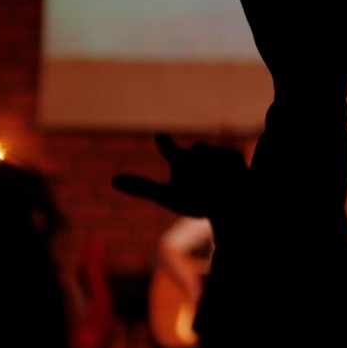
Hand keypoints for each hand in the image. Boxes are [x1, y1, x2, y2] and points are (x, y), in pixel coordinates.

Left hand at [112, 134, 247, 218]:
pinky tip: (226, 184)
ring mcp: (216, 153)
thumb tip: (112, 180)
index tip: (160, 136)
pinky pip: (226, 162)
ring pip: (209, 158)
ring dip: (209, 172)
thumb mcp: (168, 197)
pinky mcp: (234, 156)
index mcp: (180, 160)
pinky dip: (224, 174)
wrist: (225, 211)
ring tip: (212, 189)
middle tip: (199, 183)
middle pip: (194, 154)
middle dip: (197, 162)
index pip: (170, 149)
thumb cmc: (195, 202)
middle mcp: (197, 153)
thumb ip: (142, 187)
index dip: (166, 144)